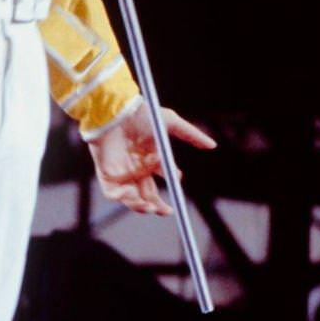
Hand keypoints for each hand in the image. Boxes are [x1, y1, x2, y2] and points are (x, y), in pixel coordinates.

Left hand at [88, 103, 215, 216]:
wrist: (113, 110)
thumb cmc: (140, 114)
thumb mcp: (169, 121)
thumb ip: (190, 134)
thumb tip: (213, 145)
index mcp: (152, 158)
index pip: (165, 176)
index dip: (173, 180)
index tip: (177, 177)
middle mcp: (138, 169)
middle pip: (150, 195)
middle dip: (159, 205)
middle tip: (167, 210)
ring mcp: (122, 173)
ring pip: (133, 198)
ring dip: (142, 206)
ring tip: (152, 207)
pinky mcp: (106, 174)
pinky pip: (113, 193)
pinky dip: (121, 198)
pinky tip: (130, 197)